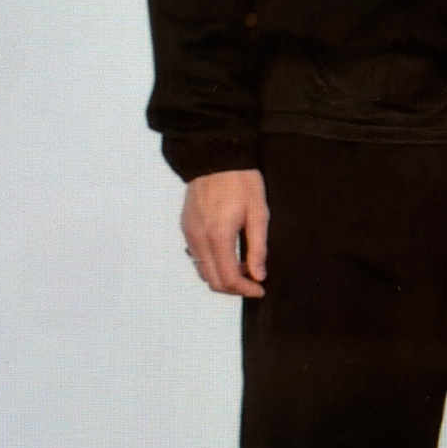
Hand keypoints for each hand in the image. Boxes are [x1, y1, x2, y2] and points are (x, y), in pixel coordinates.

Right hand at [181, 168, 268, 297]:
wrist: (215, 157)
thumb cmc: (240, 181)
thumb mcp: (258, 214)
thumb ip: (258, 248)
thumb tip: (258, 275)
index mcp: (218, 236)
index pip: (229, 279)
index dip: (246, 290)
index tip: (260, 289)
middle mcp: (199, 239)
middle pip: (213, 281)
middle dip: (234, 288)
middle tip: (254, 282)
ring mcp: (189, 234)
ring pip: (203, 271)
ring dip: (222, 277)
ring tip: (243, 267)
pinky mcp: (186, 228)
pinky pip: (196, 257)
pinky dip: (212, 264)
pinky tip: (229, 254)